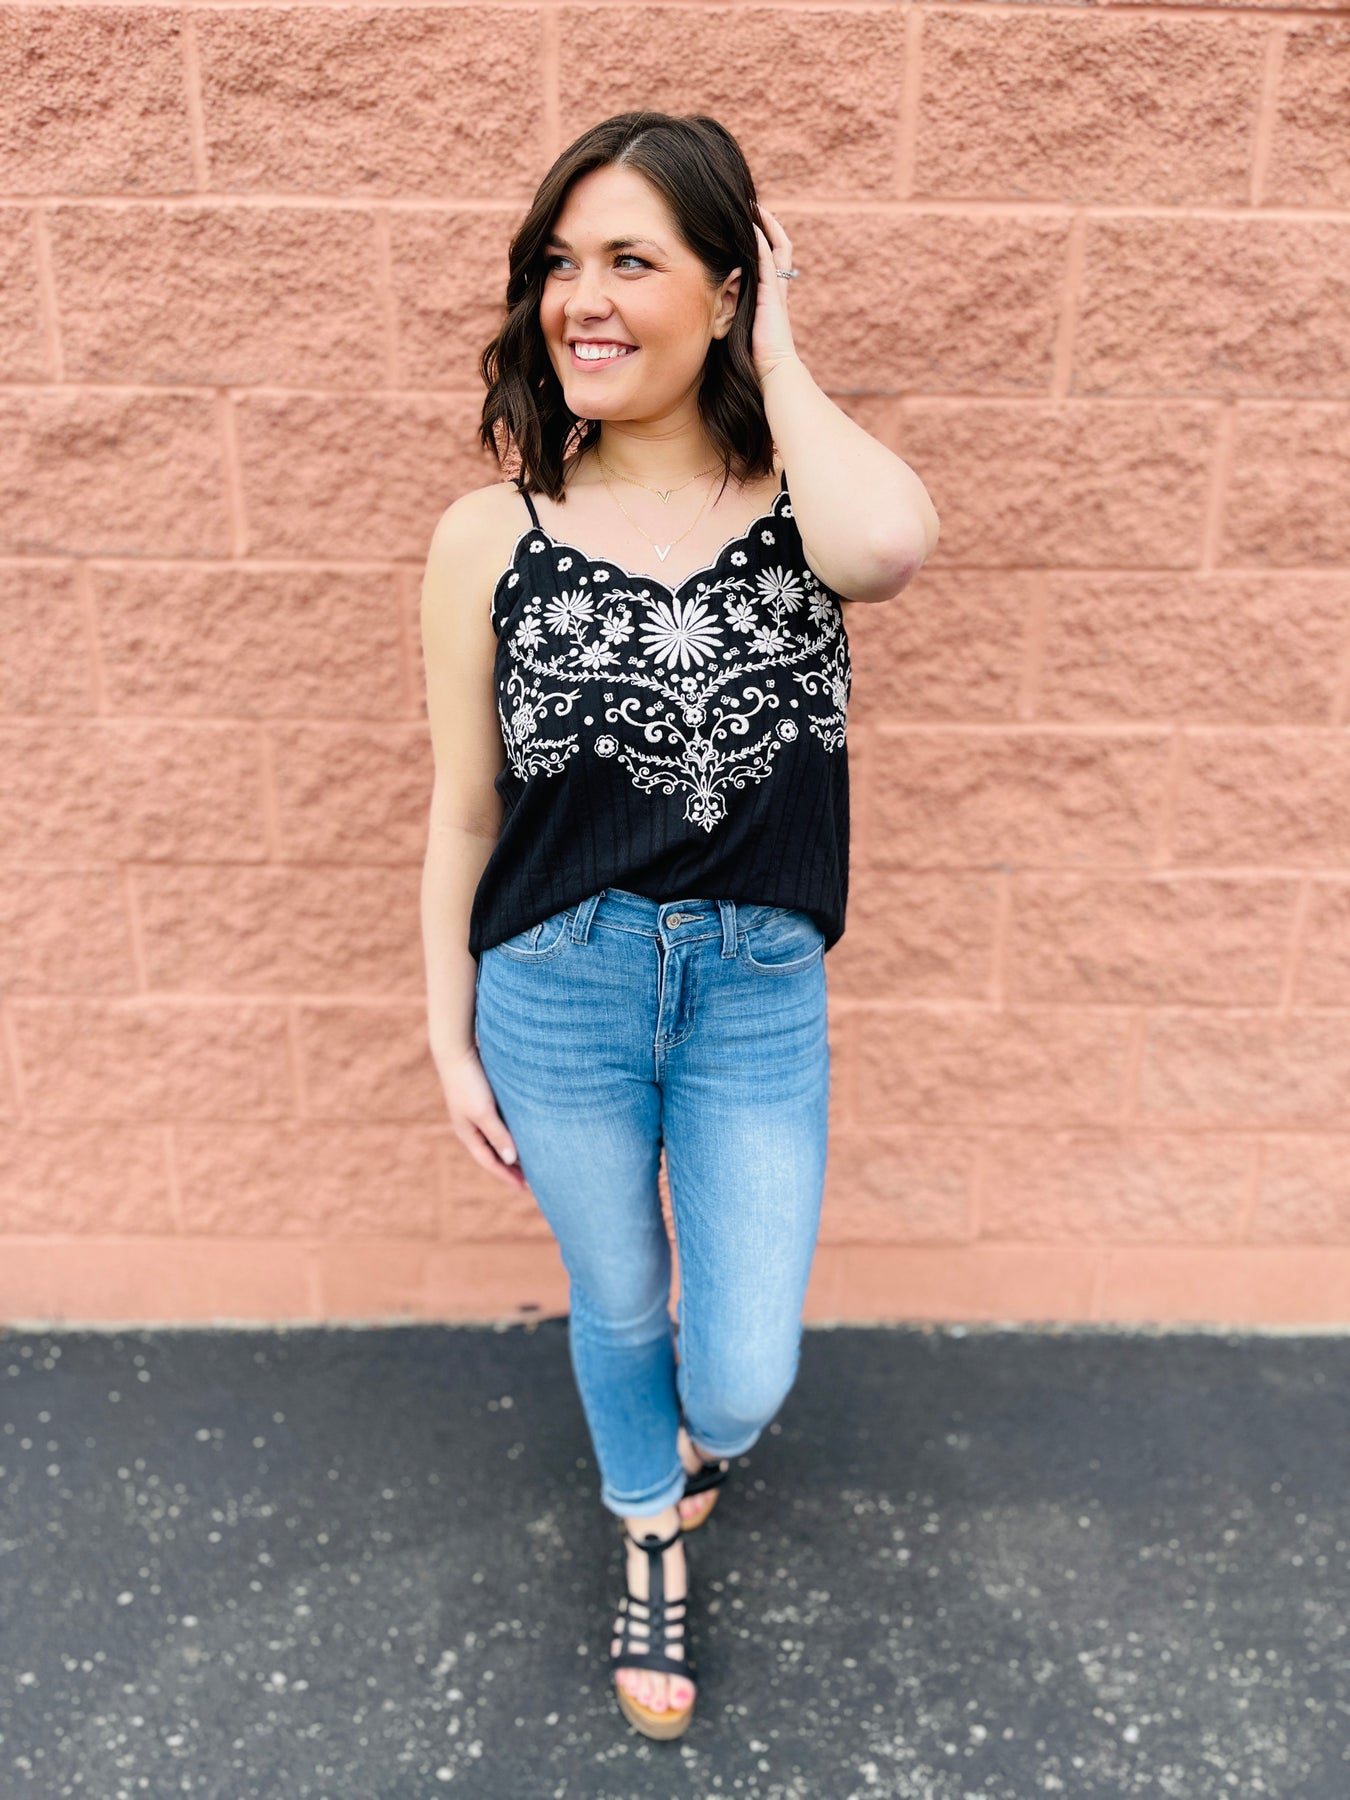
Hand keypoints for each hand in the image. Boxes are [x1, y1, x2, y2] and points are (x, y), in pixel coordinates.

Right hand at [439, 1044, 527, 1189]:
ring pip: (498, 1138)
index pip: (490, 1162)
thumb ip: (498, 1136)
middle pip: (494, 1153)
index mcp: (468, 1134)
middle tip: (534, 1179)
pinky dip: (512, 1132)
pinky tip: (525, 1131)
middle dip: (511, 1168)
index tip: (526, 1188)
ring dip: (513, 1149)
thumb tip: (512, 1160)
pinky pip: (501, 1123)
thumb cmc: (469, 1082)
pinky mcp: (484, 1099)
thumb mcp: (484, 1112)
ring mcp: (476, 1113)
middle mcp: (471, 1126)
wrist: (457, 1050)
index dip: (507, 1176)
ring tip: (532, 1159)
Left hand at [749, 204, 800, 384]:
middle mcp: (777, 289)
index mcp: (773, 297)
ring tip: (752, 206)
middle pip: (779, 247)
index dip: (765, 240)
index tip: (751, 224)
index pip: (772, 260)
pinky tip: (751, 225)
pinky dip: (760, 240)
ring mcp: (776, 289)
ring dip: (764, 225)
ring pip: (775, 247)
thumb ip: (736, 317)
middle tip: (753, 206)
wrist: (774, 371)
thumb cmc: (758, 360)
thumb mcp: (745, 332)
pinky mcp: (771, 293)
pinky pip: (766, 259)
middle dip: (767, 225)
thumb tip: (717, 315)